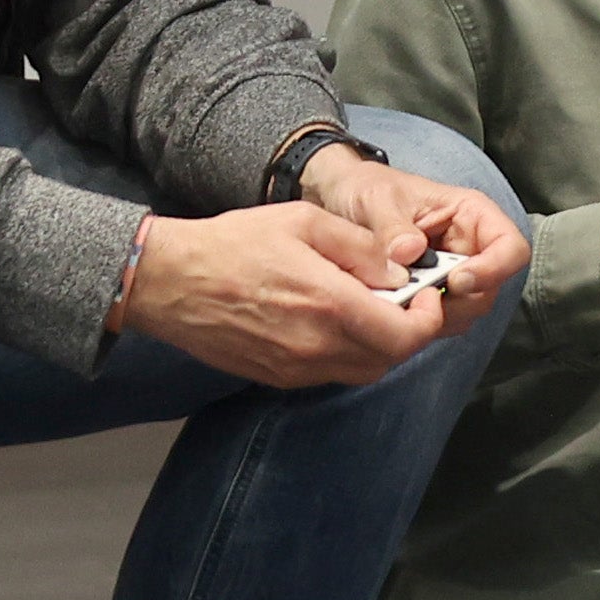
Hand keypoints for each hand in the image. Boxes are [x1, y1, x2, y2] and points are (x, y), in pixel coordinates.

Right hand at [113, 202, 458, 388]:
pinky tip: (332, 321)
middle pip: (390, 358)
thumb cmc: (234, 244)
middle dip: (407, 331)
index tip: (426, 295)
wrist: (171, 282)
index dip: (428, 319)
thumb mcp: (305, 222)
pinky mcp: (277, 377)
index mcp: (331, 306)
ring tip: (368, 307)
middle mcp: (317, 347)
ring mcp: (296, 369)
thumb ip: (360, 248)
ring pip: (362, 370)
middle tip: (403, 299)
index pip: (407, 335)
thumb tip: (399, 271)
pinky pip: (330, 373)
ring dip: (378, 345)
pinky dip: (346, 352)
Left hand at [297, 144, 526, 338]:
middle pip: (490, 288)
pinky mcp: (431, 296)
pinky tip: (392, 308)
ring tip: (397, 301)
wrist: (340, 199)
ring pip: (466, 311)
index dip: (494, 269)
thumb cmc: (366, 188)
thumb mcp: (375, 199)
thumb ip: (392, 225)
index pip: (511, 248)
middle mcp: (469, 248)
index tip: (456, 280)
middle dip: (457, 301)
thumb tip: (411, 253)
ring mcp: (452, 276)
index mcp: (470, 215)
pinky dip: (417, 322)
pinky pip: (438, 320)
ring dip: (435, 315)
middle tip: (417, 298)